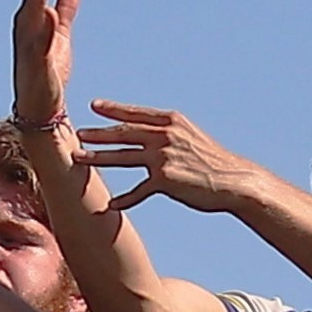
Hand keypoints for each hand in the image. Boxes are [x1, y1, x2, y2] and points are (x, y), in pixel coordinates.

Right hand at [14, 0, 79, 128]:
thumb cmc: (48, 73)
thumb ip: (65, 11)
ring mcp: (29, 46)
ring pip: (33, 10)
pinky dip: (44, 28)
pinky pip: (39, 44)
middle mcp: (26, 29)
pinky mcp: (36, 66)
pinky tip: (49, 11)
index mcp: (33, 21)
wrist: (41, 111)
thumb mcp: (60, 36)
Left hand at [74, 100, 275, 217]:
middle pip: (124, 133)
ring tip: (78, 159)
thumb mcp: (191, 138)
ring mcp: (163, 157)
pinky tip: (111, 205)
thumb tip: (149, 133)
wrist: (233, 181)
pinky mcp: (165, 181)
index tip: (95, 106)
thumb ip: (169, 133)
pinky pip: (138, 191)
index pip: (136, 114)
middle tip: (78, 133)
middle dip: (99, 133)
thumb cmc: (213, 162)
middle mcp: (165, 136)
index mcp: (171, 122)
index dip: (114, 109)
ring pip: (123, 157)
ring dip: (98, 159)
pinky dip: (125, 199)